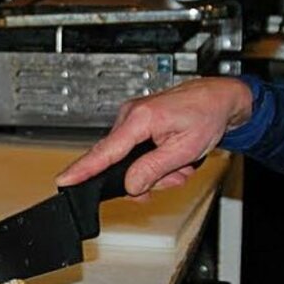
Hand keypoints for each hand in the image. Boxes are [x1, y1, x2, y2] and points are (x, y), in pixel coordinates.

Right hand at [55, 77, 253, 195]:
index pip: (106, 151)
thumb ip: (155, 169)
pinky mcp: (139, 123)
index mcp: (140, 118)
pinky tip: (174, 159)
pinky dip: (156, 161)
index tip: (64, 180)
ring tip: (180, 165)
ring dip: (157, 170)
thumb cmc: (206, 115)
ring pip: (132, 162)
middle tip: (175, 175)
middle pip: (122, 163)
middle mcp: (131, 115)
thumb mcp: (185, 149)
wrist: (219, 98)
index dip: (84, 169)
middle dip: (149, 177)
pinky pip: (138, 152)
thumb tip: (131, 184)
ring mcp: (133, 118)